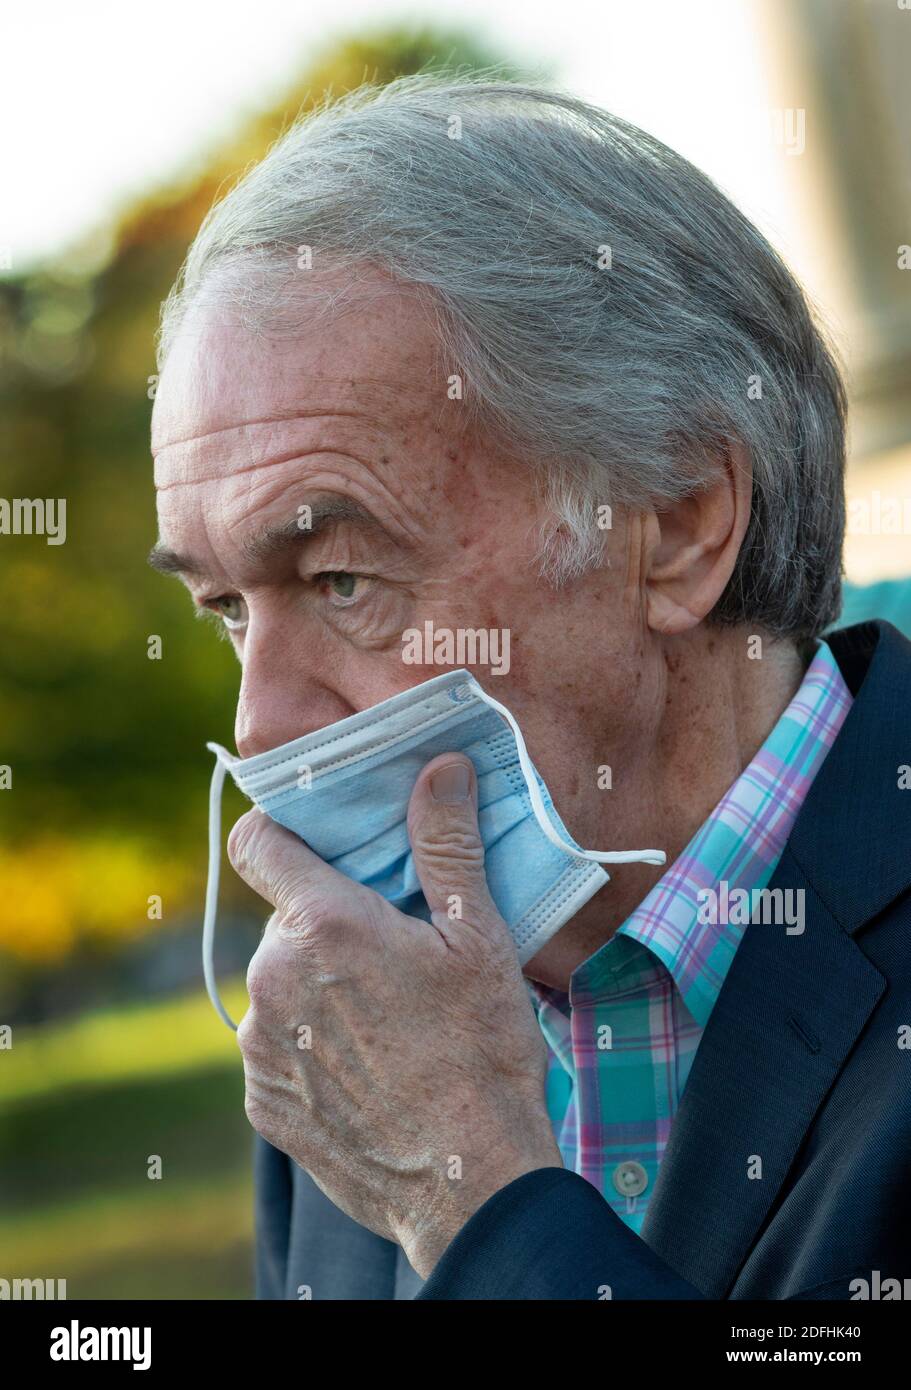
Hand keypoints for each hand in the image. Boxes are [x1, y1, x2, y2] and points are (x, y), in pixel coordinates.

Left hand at [227, 752, 563, 1277]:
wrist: (469, 1185)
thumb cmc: (483, 1052)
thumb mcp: (479, 938)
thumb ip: (446, 843)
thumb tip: (440, 764)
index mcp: (322, 925)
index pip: (257, 841)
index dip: (284, 830)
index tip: (321, 844)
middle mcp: (270, 978)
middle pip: (284, 919)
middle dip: (329, 924)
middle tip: (394, 953)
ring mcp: (258, 1044)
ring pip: (280, 983)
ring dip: (319, 987)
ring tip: (387, 1021)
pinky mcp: (259, 1099)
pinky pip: (276, 1045)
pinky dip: (311, 1044)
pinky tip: (367, 1068)